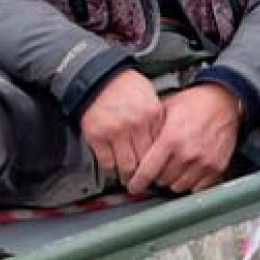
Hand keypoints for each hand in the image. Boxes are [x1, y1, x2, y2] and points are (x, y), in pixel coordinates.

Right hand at [80, 70, 164, 185]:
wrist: (101, 78)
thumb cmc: (127, 87)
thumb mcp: (151, 98)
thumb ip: (157, 120)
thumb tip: (163, 144)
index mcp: (152, 114)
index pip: (160, 146)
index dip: (160, 161)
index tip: (160, 169)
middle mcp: (135, 124)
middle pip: (145, 159)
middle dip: (146, 173)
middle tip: (146, 181)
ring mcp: (115, 132)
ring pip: (126, 165)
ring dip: (128, 176)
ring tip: (130, 180)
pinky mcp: (97, 137)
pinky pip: (106, 162)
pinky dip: (111, 170)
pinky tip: (114, 171)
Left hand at [126, 83, 240, 194]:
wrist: (224, 98)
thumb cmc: (194, 102)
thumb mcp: (166, 109)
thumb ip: (151, 132)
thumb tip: (134, 151)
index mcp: (171, 139)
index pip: (147, 172)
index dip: (137, 182)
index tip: (134, 185)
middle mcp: (188, 153)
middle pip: (162, 181)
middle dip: (157, 175)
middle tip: (160, 166)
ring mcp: (204, 162)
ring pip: (179, 187)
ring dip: (174, 180)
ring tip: (175, 167)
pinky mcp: (218, 166)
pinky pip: (198, 188)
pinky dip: (192, 182)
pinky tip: (190, 170)